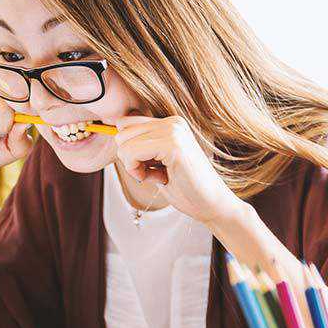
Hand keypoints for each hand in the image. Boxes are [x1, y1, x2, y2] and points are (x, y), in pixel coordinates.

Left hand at [113, 115, 245, 224]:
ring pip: (123, 142)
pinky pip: (131, 152)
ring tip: (158, 175)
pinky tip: (159, 178)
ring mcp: (173, 130)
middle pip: (121, 132)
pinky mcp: (172, 144)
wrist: (212, 205)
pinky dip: (137, 170)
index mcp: (171, 123)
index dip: (129, 150)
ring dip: (134, 166)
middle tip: (153, 173)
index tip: (149, 166)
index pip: (126, 124)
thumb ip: (142, 147)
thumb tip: (115, 134)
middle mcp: (172, 122)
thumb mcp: (158, 162)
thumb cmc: (186, 188)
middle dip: (129, 157)